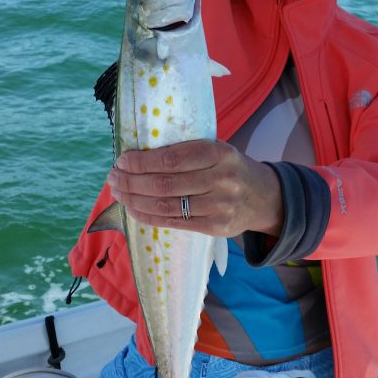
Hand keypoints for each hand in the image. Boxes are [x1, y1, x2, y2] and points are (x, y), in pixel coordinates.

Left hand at [107, 139, 283, 238]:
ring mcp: (219, 206)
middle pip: (164, 183)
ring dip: (135, 199)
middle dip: (132, 181)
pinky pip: (173, 222)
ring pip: (166, 205)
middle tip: (113, 177)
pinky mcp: (215, 227)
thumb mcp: (217, 150)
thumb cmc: (230, 168)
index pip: (171, 159)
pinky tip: (133, 208)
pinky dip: (148, 216)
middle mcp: (221, 180)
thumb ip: (185, 152)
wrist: (263, 197)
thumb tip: (137, 156)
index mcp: (219, 153)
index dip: (141, 162)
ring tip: (118, 192)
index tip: (122, 161)